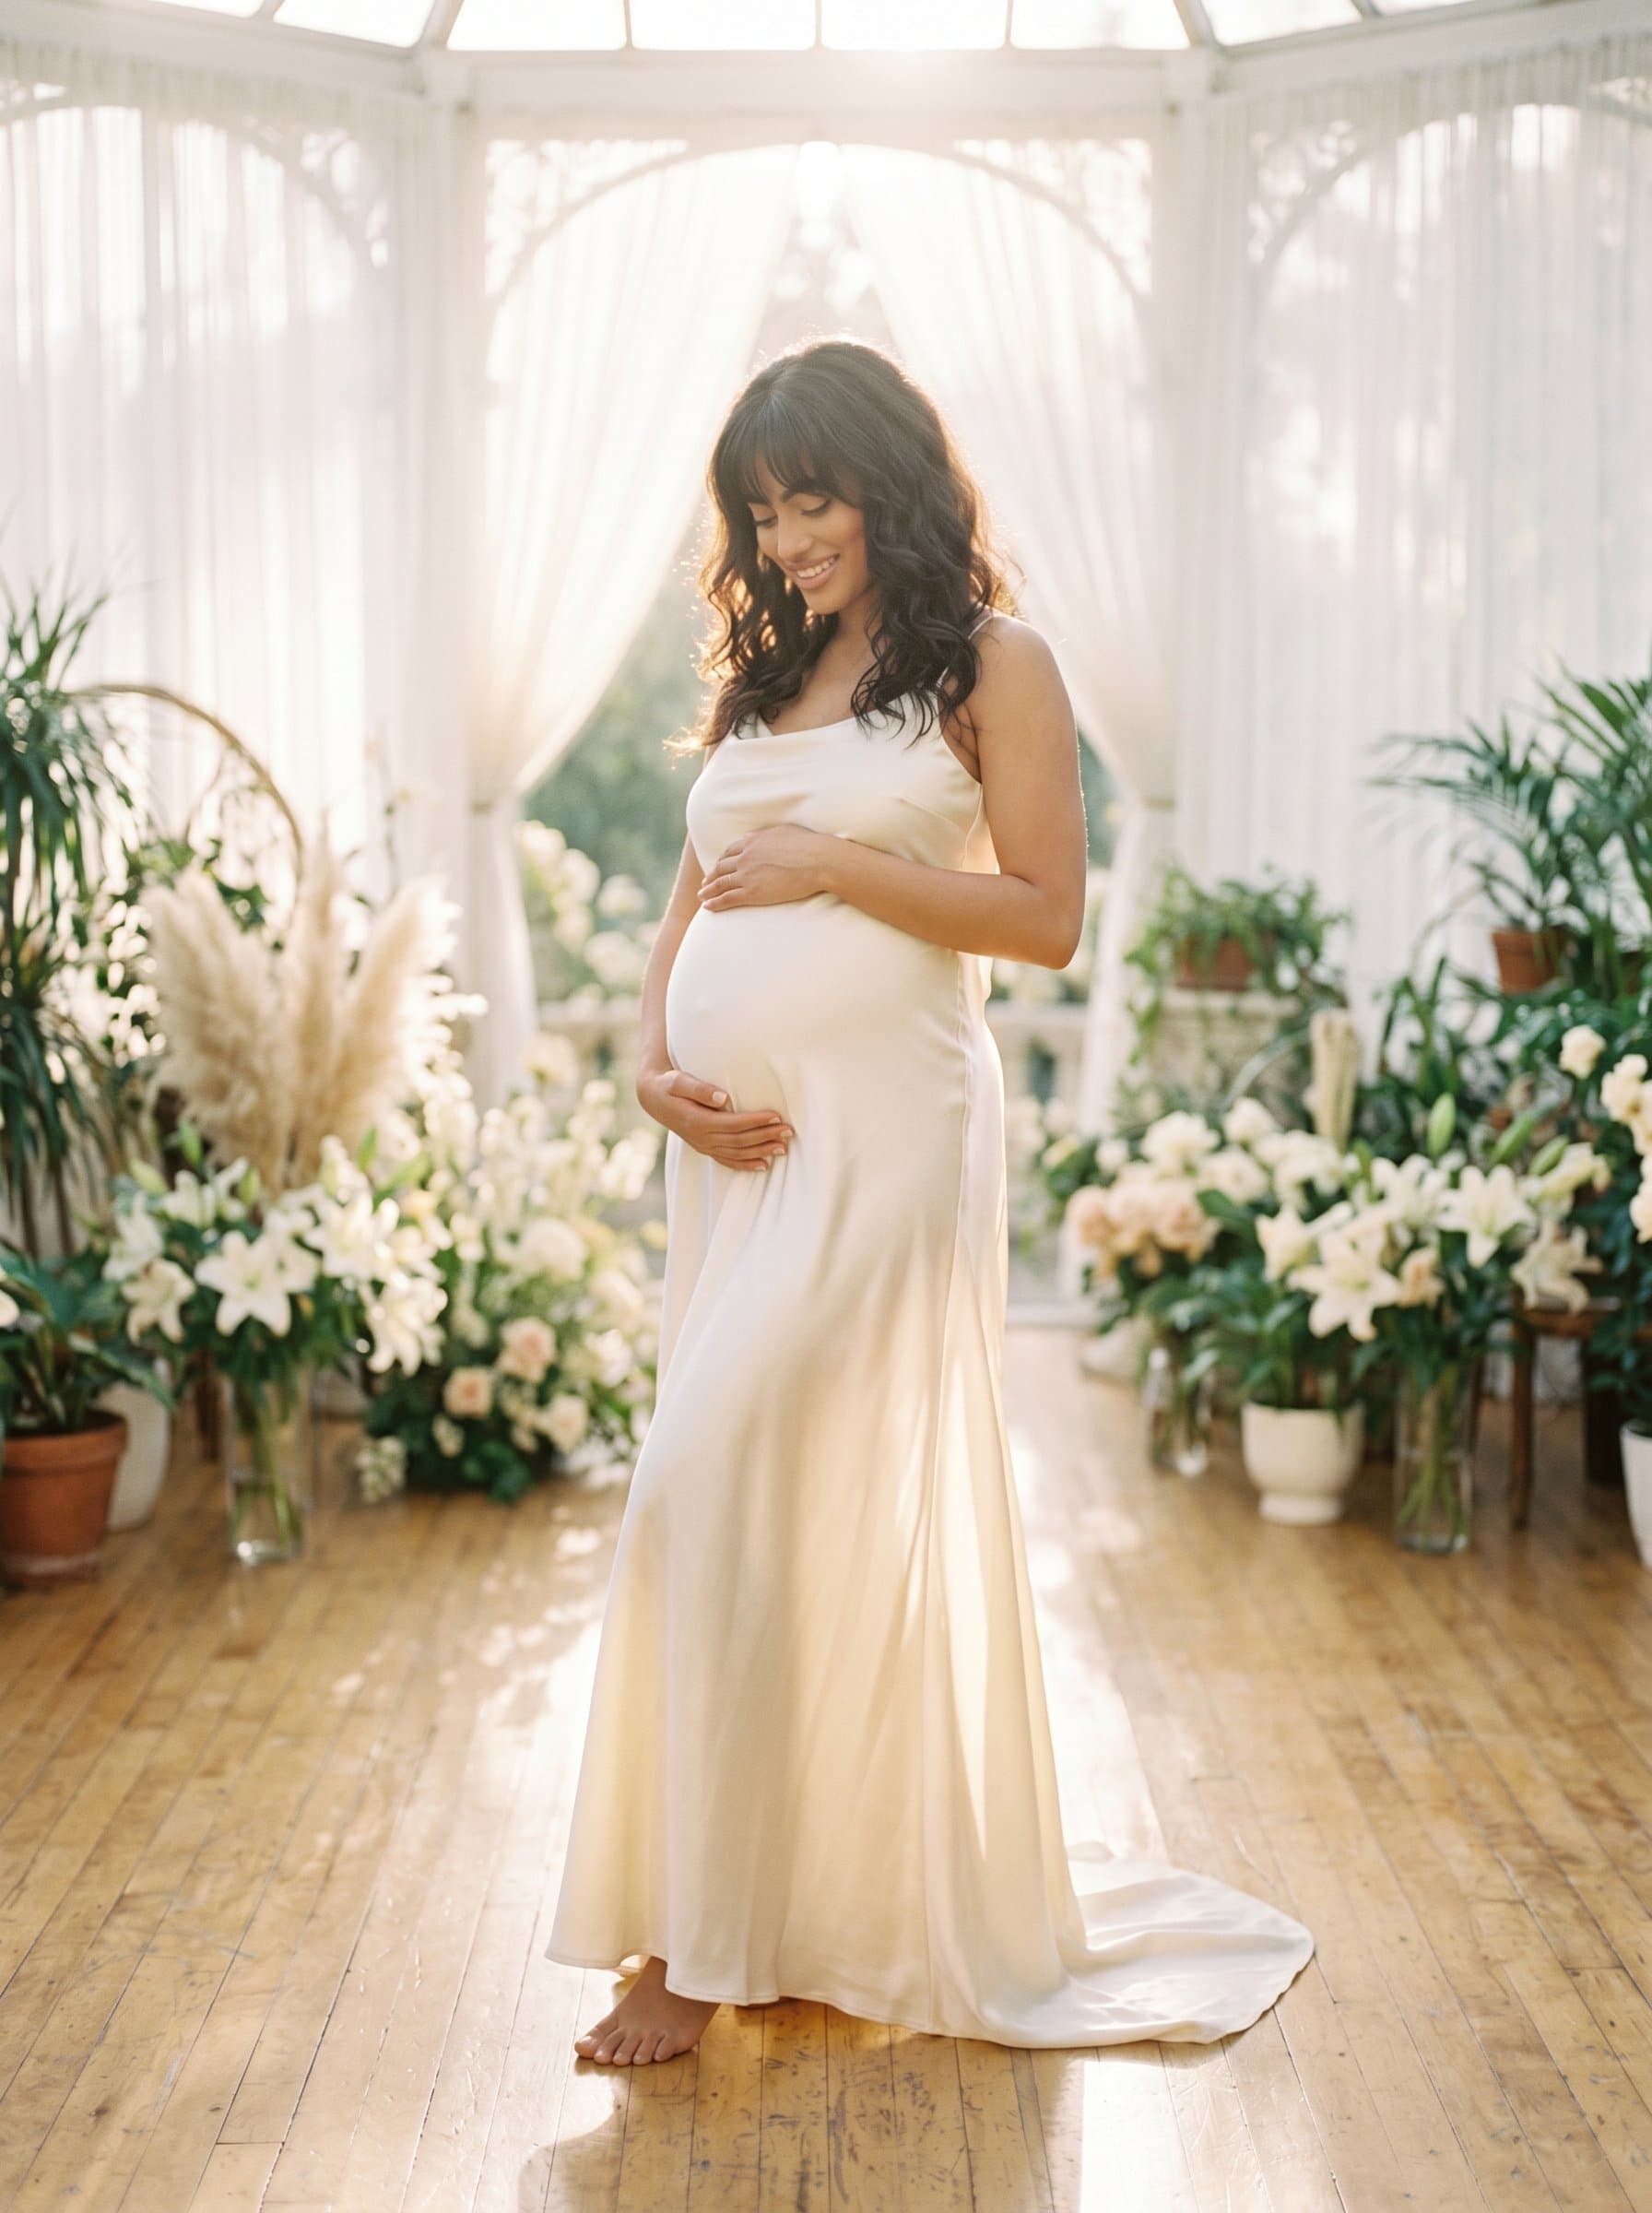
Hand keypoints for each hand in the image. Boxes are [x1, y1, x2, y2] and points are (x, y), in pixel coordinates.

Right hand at [637, 1065, 793, 1172]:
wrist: (653, 1098)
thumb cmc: (669, 1085)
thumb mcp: (678, 1081)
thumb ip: (699, 1088)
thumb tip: (722, 1097)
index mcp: (697, 1121)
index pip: (733, 1124)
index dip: (755, 1121)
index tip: (776, 1115)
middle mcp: (702, 1138)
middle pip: (740, 1140)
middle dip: (765, 1136)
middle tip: (789, 1131)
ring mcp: (703, 1146)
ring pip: (737, 1153)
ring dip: (762, 1151)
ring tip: (784, 1148)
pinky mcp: (705, 1148)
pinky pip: (728, 1160)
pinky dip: (746, 1164)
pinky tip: (764, 1165)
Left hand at [698, 824, 833, 910]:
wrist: (817, 860)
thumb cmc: (807, 845)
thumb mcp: (782, 831)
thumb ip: (763, 835)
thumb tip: (750, 836)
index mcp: (752, 841)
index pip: (730, 852)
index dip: (721, 861)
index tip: (717, 867)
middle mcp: (745, 857)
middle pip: (721, 867)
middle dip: (711, 876)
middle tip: (705, 883)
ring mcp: (747, 875)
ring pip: (721, 884)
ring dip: (708, 891)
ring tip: (702, 897)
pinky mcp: (752, 893)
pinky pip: (727, 898)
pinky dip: (715, 903)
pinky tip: (708, 907)